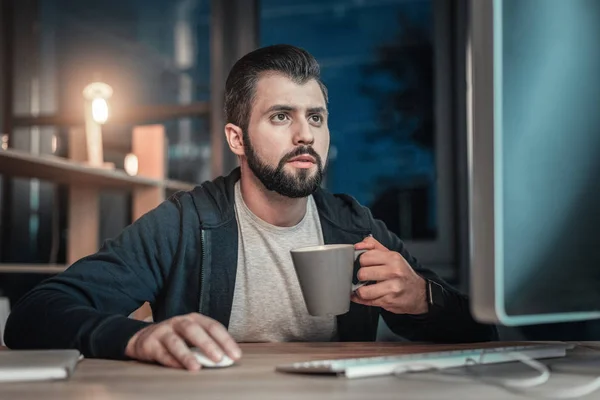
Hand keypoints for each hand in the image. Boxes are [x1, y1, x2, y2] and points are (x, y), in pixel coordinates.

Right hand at [125, 313, 241, 369]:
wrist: (143, 339)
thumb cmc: (176, 338)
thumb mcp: (192, 337)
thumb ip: (208, 345)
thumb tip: (228, 359)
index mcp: (194, 319)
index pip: (213, 327)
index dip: (225, 340)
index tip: (236, 355)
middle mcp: (178, 322)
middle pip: (194, 330)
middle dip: (208, 344)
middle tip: (219, 358)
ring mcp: (163, 331)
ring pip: (175, 342)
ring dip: (187, 355)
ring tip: (196, 367)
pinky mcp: (150, 344)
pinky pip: (161, 353)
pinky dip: (171, 361)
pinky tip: (179, 368)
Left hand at [352, 236, 427, 314]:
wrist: (419, 293)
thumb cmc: (402, 274)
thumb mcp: (391, 256)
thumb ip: (373, 246)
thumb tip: (358, 246)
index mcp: (393, 258)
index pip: (365, 257)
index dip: (362, 262)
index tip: (366, 265)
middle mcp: (394, 272)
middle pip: (362, 274)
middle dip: (361, 277)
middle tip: (367, 277)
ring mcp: (392, 288)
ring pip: (363, 291)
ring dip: (361, 290)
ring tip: (367, 287)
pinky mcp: (389, 301)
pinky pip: (367, 301)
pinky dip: (363, 299)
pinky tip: (368, 295)